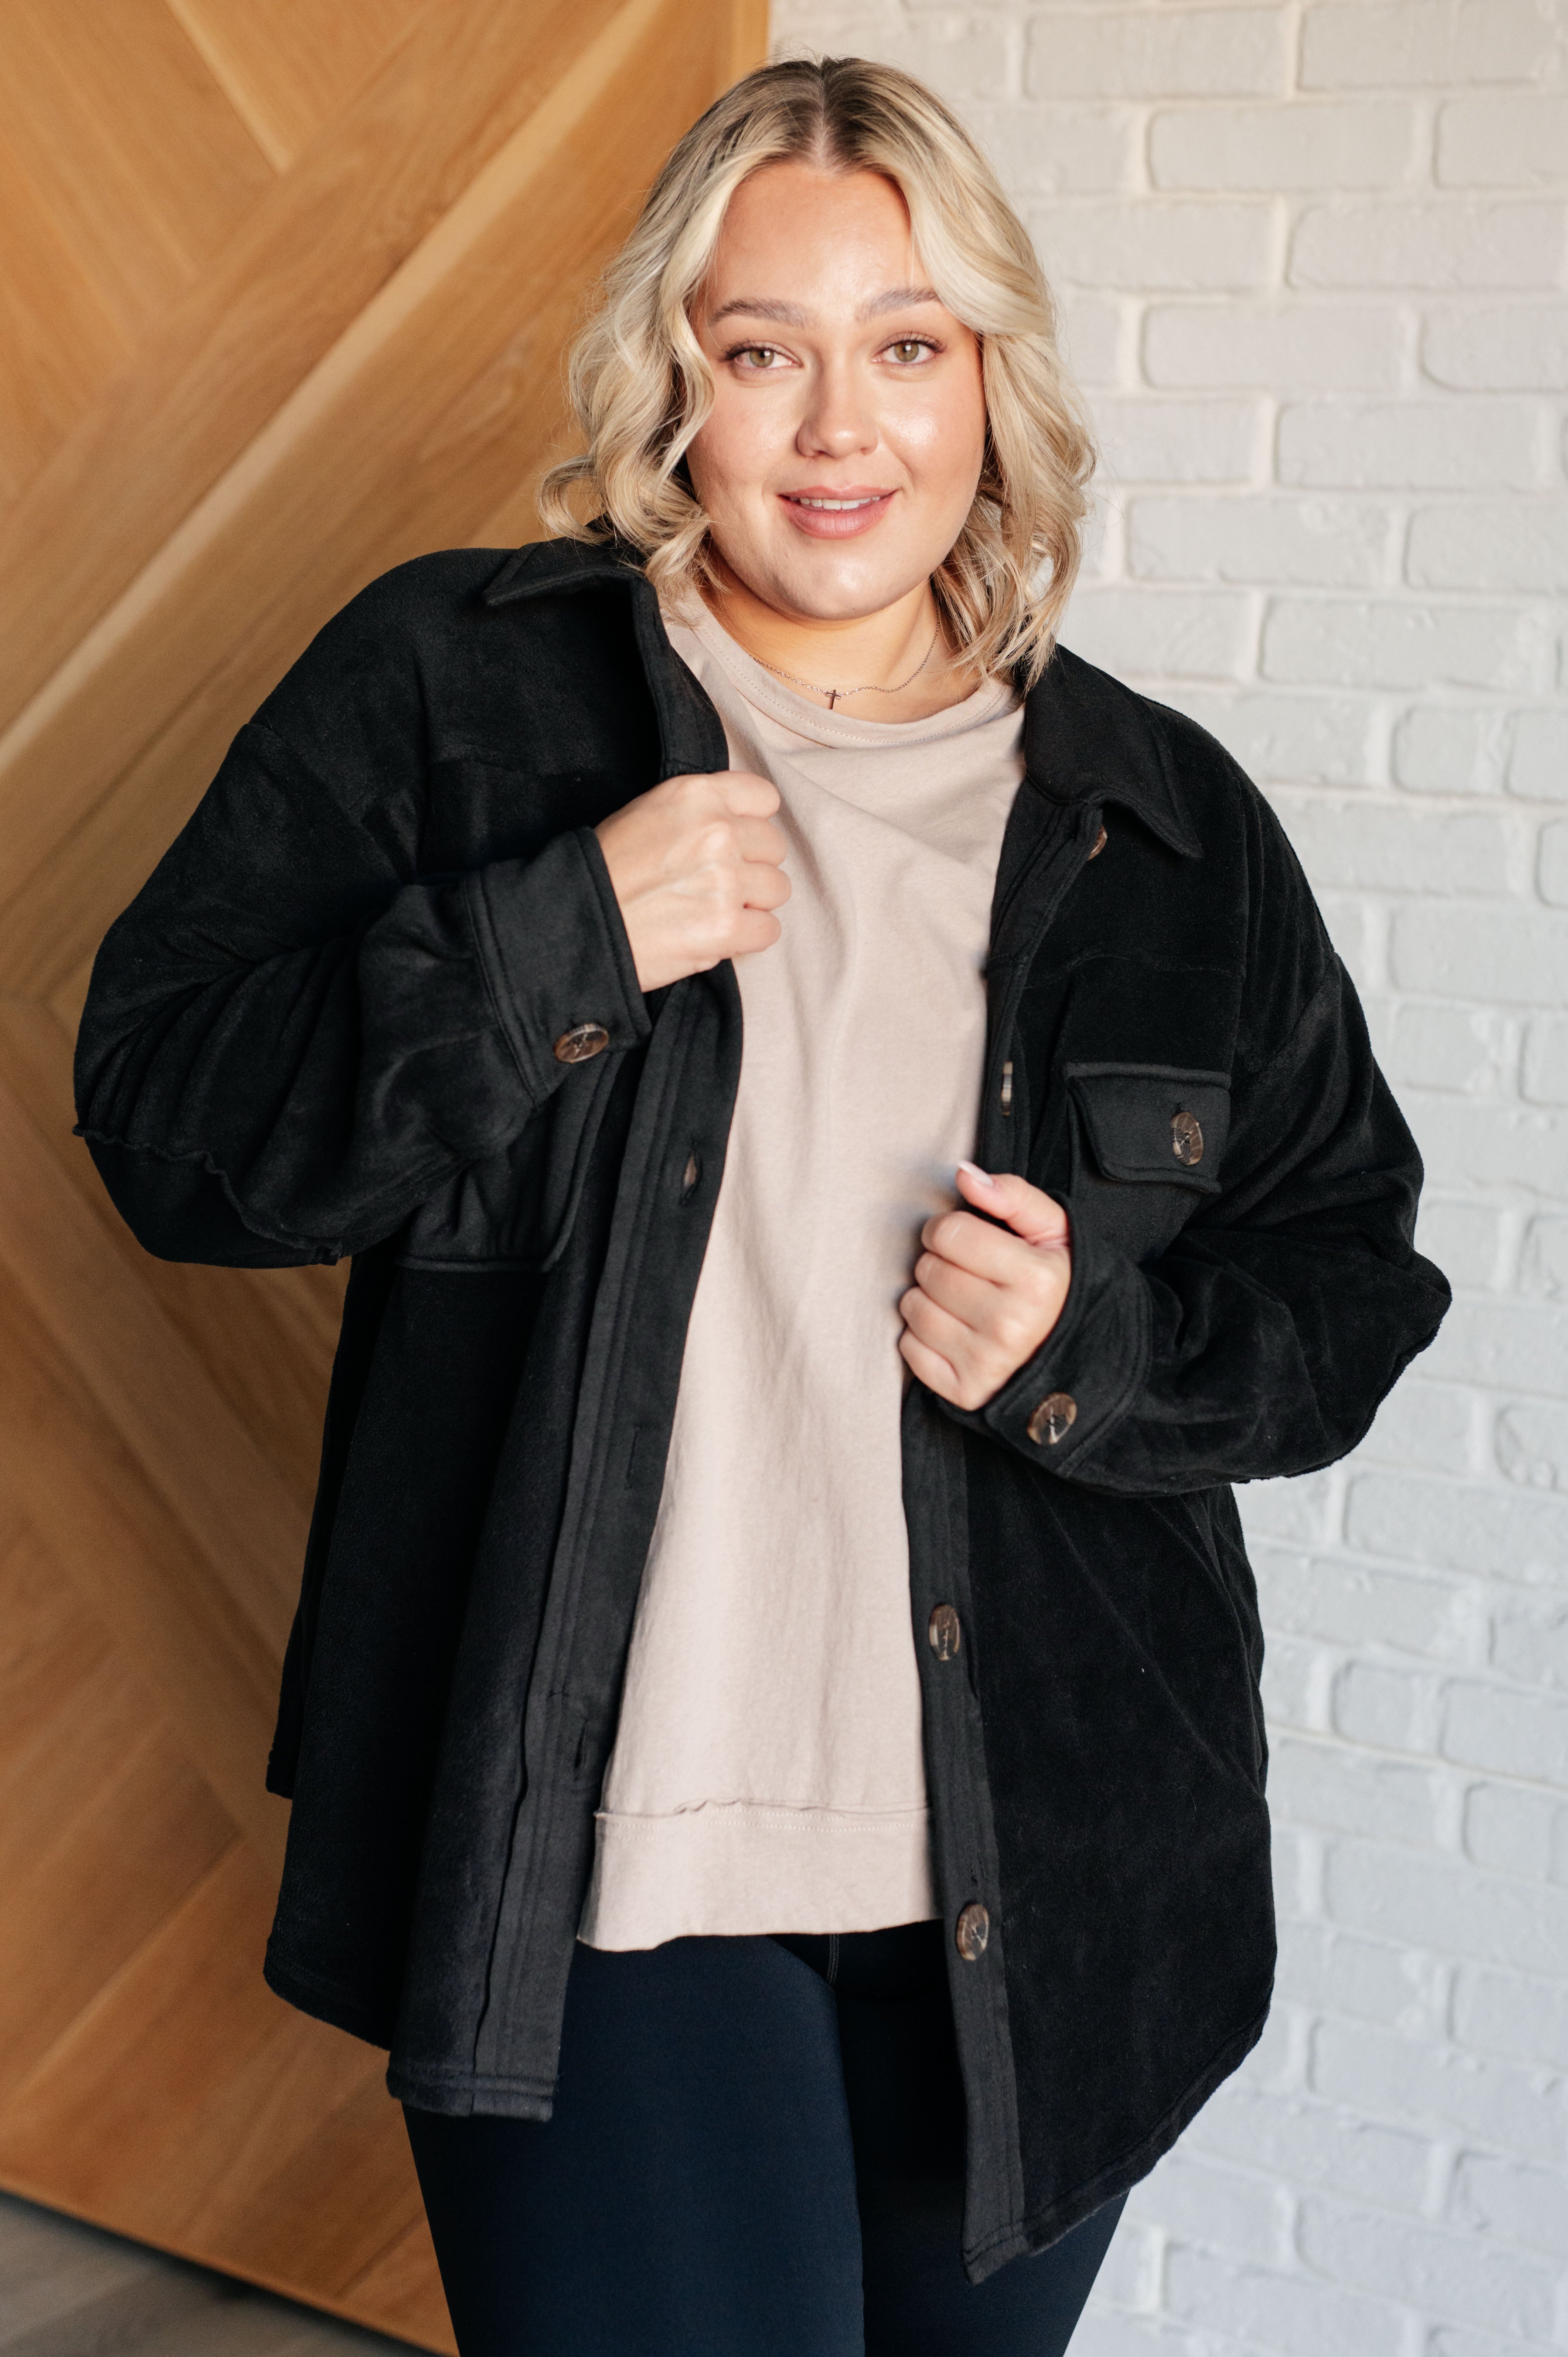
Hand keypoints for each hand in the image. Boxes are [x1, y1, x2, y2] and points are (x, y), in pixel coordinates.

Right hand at [595, 771, 789, 991]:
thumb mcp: (646, 814)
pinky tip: (718, 935)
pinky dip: (748, 938)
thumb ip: (698, 813)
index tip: (735, 843)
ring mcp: (725, 880)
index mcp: (695, 796)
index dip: (752, 824)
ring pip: (777, 889)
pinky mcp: (726, 926)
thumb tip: (741, 829)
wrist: (575, 922)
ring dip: (752, 904)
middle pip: (773, 847)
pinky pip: (768, 930)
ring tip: (713, 911)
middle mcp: (716, 832)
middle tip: (715, 885)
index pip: (763, 797)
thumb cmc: (605, 871)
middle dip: (751, 867)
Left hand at [898, 1163, 1071, 1410]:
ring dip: (928, 1298)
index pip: (949, 1232)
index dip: (950, 1229)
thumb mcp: (1053, 1232)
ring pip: (913, 1307)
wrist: (1083, 1355)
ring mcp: (987, 1363)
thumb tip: (963, 1174)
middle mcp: (1011, 1325)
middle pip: (928, 1269)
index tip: (967, 1239)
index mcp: (1037, 1280)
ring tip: (962, 1302)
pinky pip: (909, 1349)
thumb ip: (1011, 1195)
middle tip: (969, 1274)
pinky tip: (955, 1332)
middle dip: (940, 1263)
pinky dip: (922, 1337)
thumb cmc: (1059, 1285)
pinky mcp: (966, 1392)